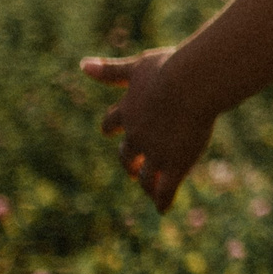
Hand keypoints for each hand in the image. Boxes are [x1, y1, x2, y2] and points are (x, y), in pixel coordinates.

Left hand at [80, 48, 215, 212]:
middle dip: (129, 161)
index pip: (112, 122)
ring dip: (146, 183)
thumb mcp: (137, 66)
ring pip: (145, 176)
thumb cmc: (169, 70)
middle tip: (133, 169)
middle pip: (126, 154)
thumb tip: (82, 64)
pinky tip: (162, 209)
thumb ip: (110, 71)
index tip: (110, 131)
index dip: (111, 127)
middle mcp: (137, 136)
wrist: (190, 86)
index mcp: (128, 111)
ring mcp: (155, 153)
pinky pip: (166, 189)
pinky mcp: (174, 165)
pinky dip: (163, 200)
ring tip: (148, 189)